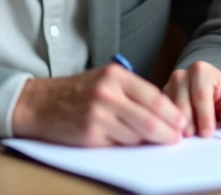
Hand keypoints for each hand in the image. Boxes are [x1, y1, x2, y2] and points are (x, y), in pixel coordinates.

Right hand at [11, 64, 186, 146]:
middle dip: (167, 132)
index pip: (155, 97)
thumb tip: (164, 113)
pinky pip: (119, 144)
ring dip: (146, 141)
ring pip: (136, 134)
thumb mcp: (105, 80)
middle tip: (176, 139)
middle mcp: (108, 93)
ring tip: (151, 140)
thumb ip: (132, 92)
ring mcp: (98, 114)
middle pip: (149, 119)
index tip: (182, 122)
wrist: (39, 103)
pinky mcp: (90, 134)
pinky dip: (127, 145)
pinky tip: (128, 141)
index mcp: (116, 75)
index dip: (172, 113)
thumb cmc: (77, 92)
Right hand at [164, 61, 220, 137]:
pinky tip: (179, 133)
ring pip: (170, 110)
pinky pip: (163, 114)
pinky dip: (171, 125)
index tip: (207, 132)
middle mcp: (181, 75)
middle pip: (182, 103)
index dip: (204, 116)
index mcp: (201, 71)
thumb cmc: (220, 95)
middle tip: (195, 137)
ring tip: (188, 136)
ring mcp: (168, 86)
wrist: (207, 88)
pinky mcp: (161, 98)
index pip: (201, 95)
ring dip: (179, 125)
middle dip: (190, 123)